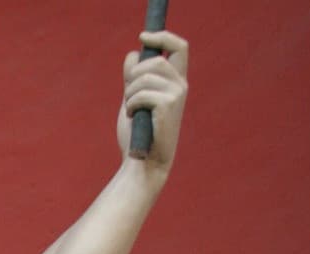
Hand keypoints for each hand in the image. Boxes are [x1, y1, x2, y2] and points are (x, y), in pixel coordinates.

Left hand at [117, 31, 189, 174]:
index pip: (179, 47)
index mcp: (176, 81)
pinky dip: (130, 105)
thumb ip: (134, 79)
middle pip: (155, 60)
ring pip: (144, 77)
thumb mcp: (134, 100)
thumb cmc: (138, 133)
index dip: (163, 37)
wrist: (142, 160)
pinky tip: (132, 117)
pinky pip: (140, 93)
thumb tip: (133, 54)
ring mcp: (177, 95)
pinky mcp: (169, 106)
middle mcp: (181, 85)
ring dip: (129, 93)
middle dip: (133, 74)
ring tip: (131, 110)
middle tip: (128, 94)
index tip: (143, 36)